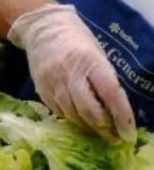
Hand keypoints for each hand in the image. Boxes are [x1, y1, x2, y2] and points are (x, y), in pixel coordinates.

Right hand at [8, 4, 135, 142]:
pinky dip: (72, 118)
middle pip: (88, 109)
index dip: (121, 116)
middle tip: (114, 139)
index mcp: (90, 61)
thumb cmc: (76, 39)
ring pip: (72, 114)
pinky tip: (80, 120)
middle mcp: (70, 73)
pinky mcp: (41, 90)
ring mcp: (53, 83)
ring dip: (88, 127)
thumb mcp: (97, 53)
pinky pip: (59, 111)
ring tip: (99, 132)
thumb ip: (104, 78)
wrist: (42, 30)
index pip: (109, 93)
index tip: (128, 134)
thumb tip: (114, 107)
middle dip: (104, 128)